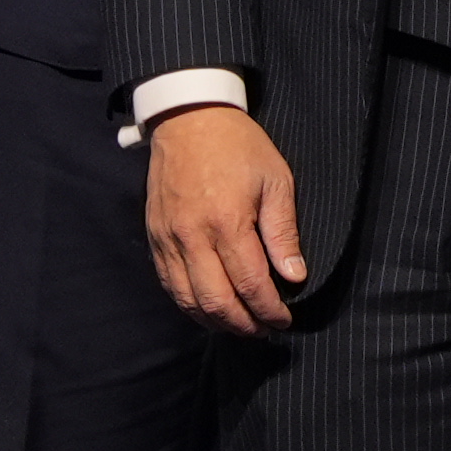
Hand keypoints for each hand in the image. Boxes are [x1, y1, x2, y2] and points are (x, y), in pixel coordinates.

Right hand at [144, 104, 303, 336]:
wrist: (189, 120)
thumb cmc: (239, 147)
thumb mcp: (276, 181)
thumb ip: (283, 232)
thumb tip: (294, 276)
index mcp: (227, 221)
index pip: (250, 283)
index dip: (269, 309)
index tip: (284, 320)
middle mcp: (192, 236)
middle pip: (216, 301)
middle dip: (243, 324)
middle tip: (265, 330)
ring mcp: (168, 239)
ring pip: (188, 299)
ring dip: (215, 321)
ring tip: (240, 326)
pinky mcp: (155, 238)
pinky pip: (169, 284)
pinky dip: (189, 305)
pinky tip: (209, 310)